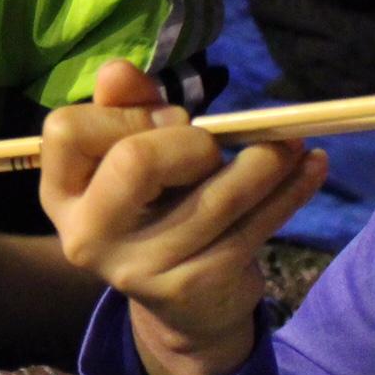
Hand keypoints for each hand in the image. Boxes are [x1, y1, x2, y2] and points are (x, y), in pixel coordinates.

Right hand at [39, 59, 327, 374]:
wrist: (185, 305)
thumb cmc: (155, 206)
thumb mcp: (132, 155)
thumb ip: (125, 107)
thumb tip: (117, 70)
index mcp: (62, 194)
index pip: (67, 129)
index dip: (123, 113)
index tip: (160, 123)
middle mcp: (87, 235)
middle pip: (135, 161)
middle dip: (189, 141)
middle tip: (209, 147)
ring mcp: (138, 268)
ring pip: (213, 198)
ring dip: (263, 162)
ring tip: (290, 142)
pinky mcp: (192, 286)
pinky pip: (251, 229)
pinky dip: (290, 192)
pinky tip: (312, 166)